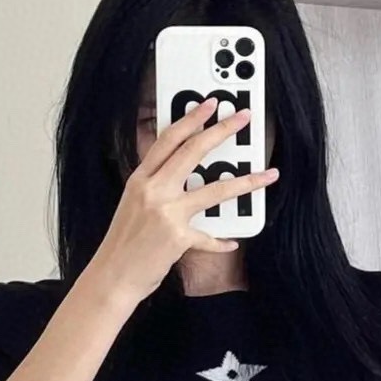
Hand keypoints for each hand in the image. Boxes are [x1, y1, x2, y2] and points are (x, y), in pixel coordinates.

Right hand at [85, 96, 278, 309]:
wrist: (113, 276)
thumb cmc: (124, 243)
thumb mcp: (134, 204)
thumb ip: (156, 186)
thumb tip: (185, 176)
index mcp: (140, 179)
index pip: (168, 139)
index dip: (190, 118)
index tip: (209, 105)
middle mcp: (153, 190)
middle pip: (193, 151)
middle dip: (221, 131)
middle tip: (242, 118)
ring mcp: (166, 213)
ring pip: (215, 190)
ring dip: (246, 182)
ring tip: (267, 175)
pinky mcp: (178, 237)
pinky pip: (209, 237)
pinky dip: (221, 241)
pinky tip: (232, 241)